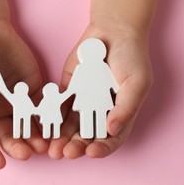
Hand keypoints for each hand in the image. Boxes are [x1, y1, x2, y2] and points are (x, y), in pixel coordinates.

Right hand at [0, 20, 47, 168]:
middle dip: (17, 146)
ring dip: (35, 137)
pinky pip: (41, 108)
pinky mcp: (33, 92)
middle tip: (26, 153)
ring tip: (43, 144)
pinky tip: (53, 126)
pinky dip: (47, 118)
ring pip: (27, 127)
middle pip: (9, 137)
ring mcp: (17, 104)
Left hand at [49, 23, 152, 158]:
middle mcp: (100, 112)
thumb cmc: (132, 57)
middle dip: (77, 147)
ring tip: (53, 147)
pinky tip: (46, 126)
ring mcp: (83, 103)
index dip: (102, 148)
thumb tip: (111, 130)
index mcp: (120, 115)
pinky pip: (59, 107)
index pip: (111, 139)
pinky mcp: (69, 91)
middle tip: (66, 153)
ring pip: (71, 126)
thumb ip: (126, 108)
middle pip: (87, 137)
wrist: (113, 31)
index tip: (92, 151)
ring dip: (62, 138)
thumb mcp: (137, 83)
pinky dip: (53, 118)